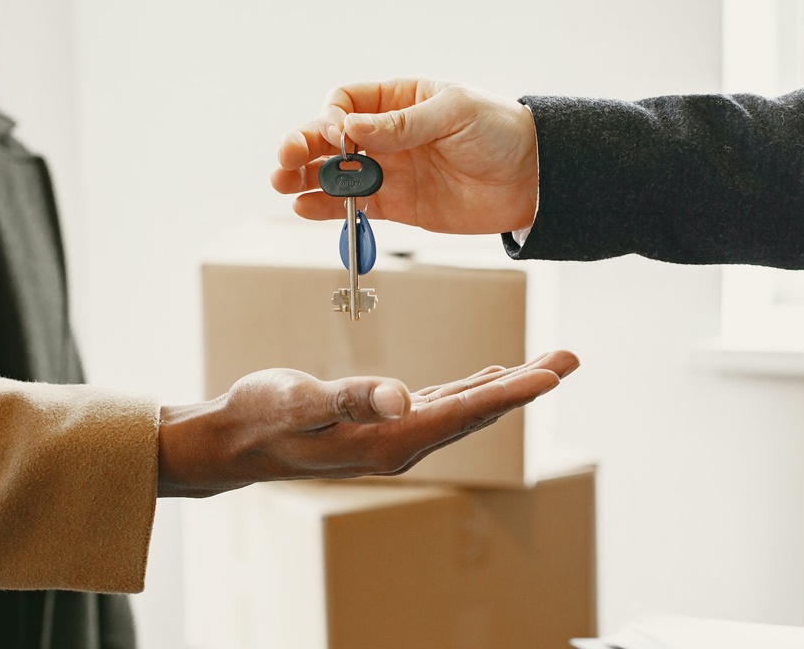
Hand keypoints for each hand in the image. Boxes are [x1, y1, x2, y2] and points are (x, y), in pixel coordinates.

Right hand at [157, 351, 578, 496]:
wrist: (233, 440)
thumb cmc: (260, 416)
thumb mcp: (300, 400)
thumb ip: (351, 399)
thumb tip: (403, 398)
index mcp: (389, 441)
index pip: (465, 411)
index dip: (512, 390)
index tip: (554, 373)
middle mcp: (401, 445)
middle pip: (477, 410)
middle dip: (526, 384)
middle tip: (570, 359)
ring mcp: (394, 438)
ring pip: (464, 408)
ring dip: (505, 385)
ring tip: (544, 366)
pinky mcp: (382, 426)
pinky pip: (442, 407)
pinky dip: (471, 389)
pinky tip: (484, 376)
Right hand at [272, 78, 539, 234]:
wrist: (533, 179)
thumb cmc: (500, 131)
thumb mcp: (454, 114)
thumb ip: (403, 123)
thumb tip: (351, 127)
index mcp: (399, 99)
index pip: (346, 101)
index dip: (333, 117)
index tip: (338, 134)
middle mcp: (388, 135)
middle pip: (331, 138)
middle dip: (303, 146)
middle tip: (284, 160)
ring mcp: (391, 171)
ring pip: (336, 174)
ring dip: (306, 178)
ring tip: (282, 184)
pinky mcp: (398, 206)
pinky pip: (355, 206)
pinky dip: (328, 208)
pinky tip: (305, 207)